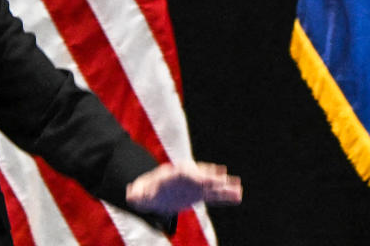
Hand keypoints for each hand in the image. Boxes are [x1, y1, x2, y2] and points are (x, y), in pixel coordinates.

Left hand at [126, 162, 241, 214]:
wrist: (152, 192)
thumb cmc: (145, 191)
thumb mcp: (139, 192)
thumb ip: (136, 194)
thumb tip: (130, 195)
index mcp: (172, 174)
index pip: (184, 172)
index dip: (192, 174)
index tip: (199, 178)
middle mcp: (186, 177)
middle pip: (200, 176)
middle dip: (211, 178)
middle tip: (225, 178)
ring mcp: (194, 186)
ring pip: (210, 186)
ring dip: (224, 188)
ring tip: (238, 189)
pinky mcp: (199, 195)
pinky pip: (214, 196)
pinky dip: (225, 196)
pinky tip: (238, 197)